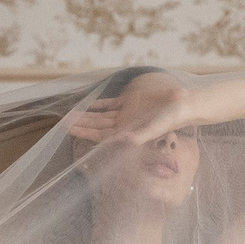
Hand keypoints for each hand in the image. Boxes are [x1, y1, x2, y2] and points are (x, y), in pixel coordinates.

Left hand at [66, 74, 193, 145]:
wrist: (183, 104)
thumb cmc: (171, 119)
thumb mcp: (154, 128)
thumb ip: (139, 136)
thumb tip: (121, 142)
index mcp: (127, 132)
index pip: (100, 135)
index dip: (84, 132)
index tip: (68, 130)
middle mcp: (123, 125)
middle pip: (97, 126)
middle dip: (80, 124)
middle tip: (61, 123)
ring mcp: (126, 113)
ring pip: (101, 116)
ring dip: (86, 115)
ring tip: (70, 115)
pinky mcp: (130, 102)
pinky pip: (110, 104)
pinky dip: (99, 104)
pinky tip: (88, 105)